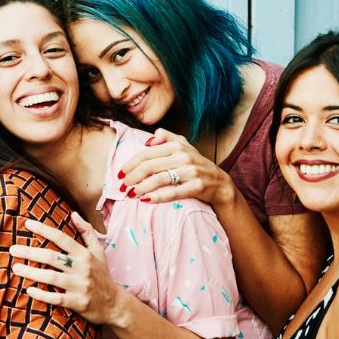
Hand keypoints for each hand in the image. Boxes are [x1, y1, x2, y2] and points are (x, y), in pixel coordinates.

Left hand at [7, 214, 131, 327]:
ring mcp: (80, 286)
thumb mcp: (99, 252)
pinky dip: (42, 295)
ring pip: (51, 277)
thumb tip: (74, 214)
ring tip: (15, 268)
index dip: (43, 229)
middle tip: (12, 249)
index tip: (27, 224)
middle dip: (30, 252)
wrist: (115, 304)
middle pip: (51, 257)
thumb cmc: (102, 276)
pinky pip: (56, 299)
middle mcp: (82, 268)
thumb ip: (87, 232)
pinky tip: (29, 290)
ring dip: (31, 273)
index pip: (61, 237)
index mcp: (85, 254)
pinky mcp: (78, 303)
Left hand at [119, 128, 240, 208]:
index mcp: (176, 145)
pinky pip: (172, 193)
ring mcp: (190, 172)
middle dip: (131, 177)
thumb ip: (165, 137)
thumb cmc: (196, 164)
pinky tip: (145, 200)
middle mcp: (183, 156)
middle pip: (149, 166)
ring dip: (140, 188)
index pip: (146, 153)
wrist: (219, 182)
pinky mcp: (196, 187)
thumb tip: (148, 139)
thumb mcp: (183, 145)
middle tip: (122, 186)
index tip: (119, 173)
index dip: (130, 163)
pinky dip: (157, 197)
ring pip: (158, 179)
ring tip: (130, 195)